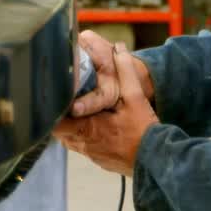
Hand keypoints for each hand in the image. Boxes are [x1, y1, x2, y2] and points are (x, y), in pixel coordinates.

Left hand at [54, 42, 159, 175]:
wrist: (157, 161)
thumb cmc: (144, 132)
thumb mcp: (135, 97)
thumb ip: (125, 72)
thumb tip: (119, 49)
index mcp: (86, 128)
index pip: (55, 122)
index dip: (53, 109)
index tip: (57, 96)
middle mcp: (83, 144)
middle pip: (60, 130)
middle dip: (63, 115)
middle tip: (70, 99)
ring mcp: (91, 154)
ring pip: (71, 138)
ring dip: (74, 125)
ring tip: (82, 110)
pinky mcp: (99, 161)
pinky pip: (84, 146)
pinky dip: (85, 135)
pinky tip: (98, 125)